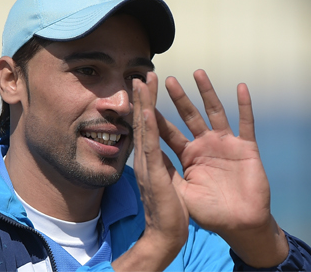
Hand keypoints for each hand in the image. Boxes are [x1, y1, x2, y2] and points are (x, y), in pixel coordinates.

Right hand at [111, 74, 187, 271]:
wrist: (166, 236)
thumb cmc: (168, 211)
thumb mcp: (166, 182)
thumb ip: (161, 165)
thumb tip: (157, 152)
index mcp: (154, 159)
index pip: (150, 127)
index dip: (148, 106)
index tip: (147, 88)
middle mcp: (149, 158)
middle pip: (146, 122)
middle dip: (144, 98)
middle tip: (142, 75)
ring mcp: (150, 165)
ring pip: (146, 128)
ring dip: (144, 104)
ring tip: (142, 82)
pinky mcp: (155, 175)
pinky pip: (152, 147)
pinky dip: (148, 127)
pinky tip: (146, 109)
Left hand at [157, 70, 288, 267]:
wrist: (239, 225)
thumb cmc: (210, 212)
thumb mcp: (181, 192)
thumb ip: (166, 170)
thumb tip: (146, 152)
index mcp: (188, 156)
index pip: (168, 131)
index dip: (156, 114)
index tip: (144, 98)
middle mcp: (205, 145)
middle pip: (189, 115)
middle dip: (178, 97)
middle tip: (166, 78)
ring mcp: (226, 144)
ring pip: (215, 112)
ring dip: (207, 92)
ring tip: (197, 72)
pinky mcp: (245, 148)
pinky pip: (246, 123)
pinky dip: (244, 106)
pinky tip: (241, 88)